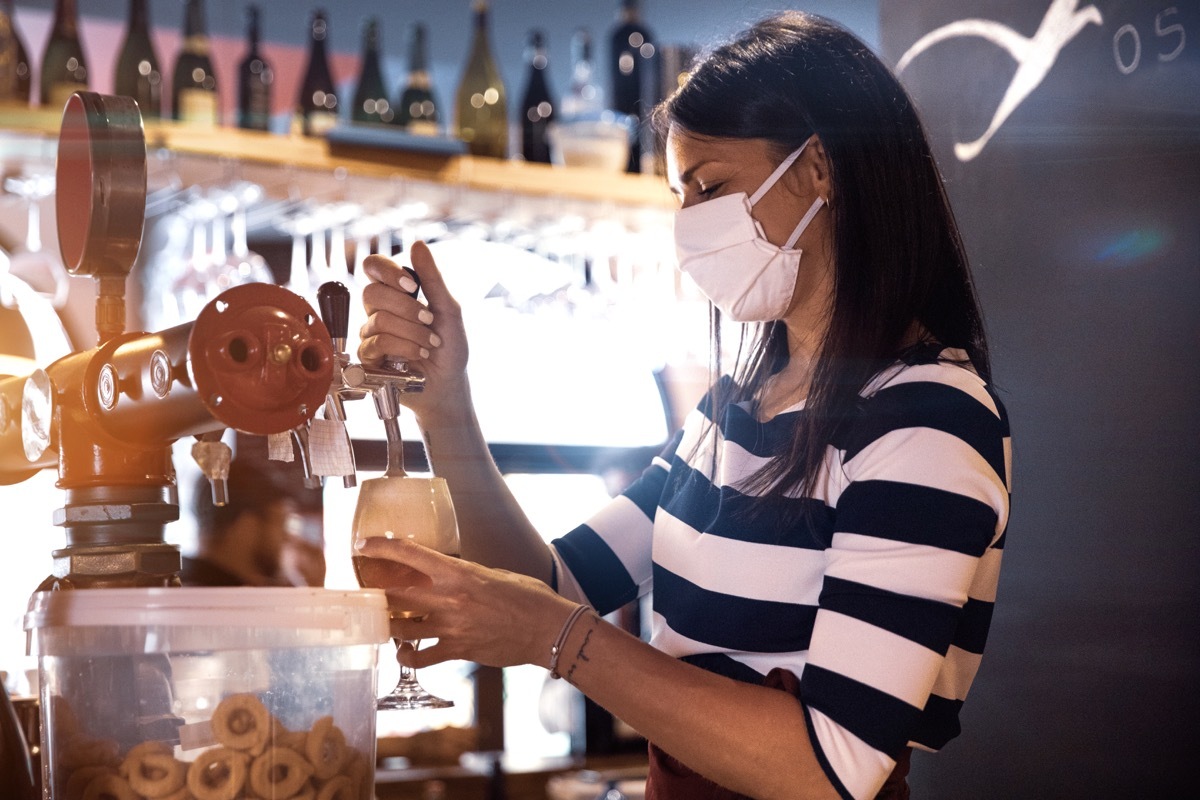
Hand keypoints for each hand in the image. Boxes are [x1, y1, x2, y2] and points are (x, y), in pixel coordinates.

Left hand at [354, 537, 574, 670]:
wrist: (547, 628)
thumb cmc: (528, 597)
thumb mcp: (495, 574)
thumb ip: (466, 575)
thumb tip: (450, 576)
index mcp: (458, 572)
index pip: (410, 554)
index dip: (382, 547)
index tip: (364, 545)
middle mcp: (448, 598)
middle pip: (393, 593)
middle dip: (374, 592)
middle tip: (365, 591)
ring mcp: (450, 626)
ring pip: (398, 628)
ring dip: (386, 626)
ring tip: (382, 623)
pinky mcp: (457, 649)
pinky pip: (420, 657)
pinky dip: (407, 656)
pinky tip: (404, 653)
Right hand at [358, 241, 469, 421]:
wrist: (448, 383)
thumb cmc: (450, 347)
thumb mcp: (448, 309)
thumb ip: (432, 278)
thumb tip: (417, 244)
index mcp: (396, 292)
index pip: (373, 266)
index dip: (386, 271)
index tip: (411, 285)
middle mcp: (379, 309)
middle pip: (372, 293)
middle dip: (407, 308)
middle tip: (429, 320)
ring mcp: (371, 332)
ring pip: (379, 320)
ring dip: (412, 332)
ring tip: (431, 343)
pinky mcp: (368, 356)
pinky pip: (377, 343)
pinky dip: (405, 347)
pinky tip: (419, 354)